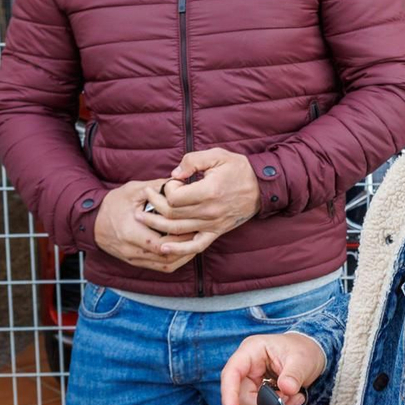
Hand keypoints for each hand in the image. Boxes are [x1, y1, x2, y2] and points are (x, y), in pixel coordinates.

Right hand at [92, 179, 202, 271]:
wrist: (91, 221)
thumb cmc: (113, 204)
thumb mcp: (133, 190)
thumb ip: (156, 186)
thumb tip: (178, 181)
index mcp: (130, 232)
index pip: (160, 243)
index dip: (180, 237)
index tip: (194, 226)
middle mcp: (131, 249)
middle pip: (166, 256)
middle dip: (185, 246)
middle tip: (200, 234)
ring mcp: (133, 258)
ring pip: (165, 265)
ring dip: (183, 256)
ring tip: (196, 242)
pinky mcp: (136, 262)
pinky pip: (159, 268)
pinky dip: (174, 261)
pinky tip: (185, 251)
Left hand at [144, 149, 260, 253]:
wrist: (262, 187)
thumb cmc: (239, 168)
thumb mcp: (217, 155)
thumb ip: (192, 161)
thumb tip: (174, 175)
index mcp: (209, 191)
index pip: (175, 197)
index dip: (167, 189)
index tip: (172, 182)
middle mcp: (210, 211)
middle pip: (172, 214)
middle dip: (154, 205)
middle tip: (146, 196)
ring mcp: (213, 224)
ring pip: (178, 230)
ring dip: (156, 225)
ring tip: (142, 217)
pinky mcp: (216, 232)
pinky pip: (195, 246)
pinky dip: (178, 249)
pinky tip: (163, 247)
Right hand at [221, 332, 326, 404]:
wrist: (312, 355)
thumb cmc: (303, 350)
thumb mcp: (302, 359)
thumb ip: (294, 374)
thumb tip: (286, 389)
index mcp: (252, 351)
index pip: (232, 372)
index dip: (229, 393)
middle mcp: (247, 367)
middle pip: (240, 395)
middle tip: (287, 400)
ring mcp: (251, 381)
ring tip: (294, 397)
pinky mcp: (257, 393)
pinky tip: (291, 401)